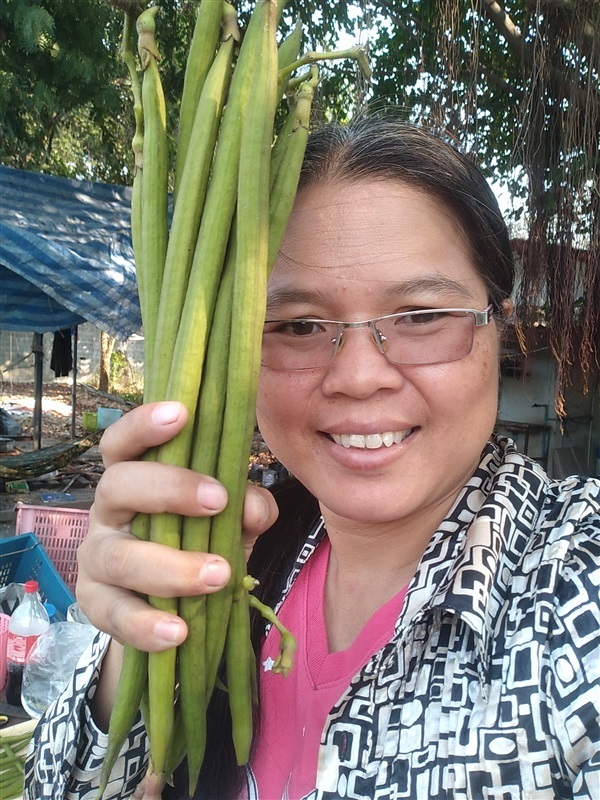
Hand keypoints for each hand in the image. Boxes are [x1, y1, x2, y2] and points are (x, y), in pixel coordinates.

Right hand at [76, 401, 277, 652]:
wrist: (165, 602)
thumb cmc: (195, 540)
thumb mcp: (226, 519)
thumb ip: (246, 508)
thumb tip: (253, 507)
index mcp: (134, 476)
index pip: (123, 441)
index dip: (143, 424)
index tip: (181, 414)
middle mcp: (108, 510)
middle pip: (116, 486)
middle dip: (168, 489)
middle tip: (220, 500)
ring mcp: (97, 557)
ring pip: (119, 555)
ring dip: (170, 566)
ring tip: (218, 574)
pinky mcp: (96, 604)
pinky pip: (114, 614)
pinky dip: (147, 625)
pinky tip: (178, 632)